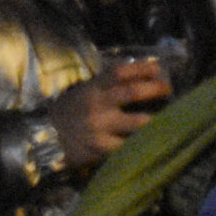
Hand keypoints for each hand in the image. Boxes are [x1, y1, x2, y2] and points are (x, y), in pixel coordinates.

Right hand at [49, 62, 168, 168]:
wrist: (46, 135)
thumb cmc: (75, 110)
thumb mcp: (88, 91)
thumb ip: (111, 84)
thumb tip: (149, 73)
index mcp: (94, 87)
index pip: (120, 71)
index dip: (142, 68)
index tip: (159, 69)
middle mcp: (97, 104)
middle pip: (132, 92)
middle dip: (155, 89)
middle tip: (168, 90)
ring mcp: (99, 126)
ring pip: (136, 123)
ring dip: (156, 121)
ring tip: (169, 120)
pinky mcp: (100, 147)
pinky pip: (128, 146)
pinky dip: (143, 144)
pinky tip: (154, 143)